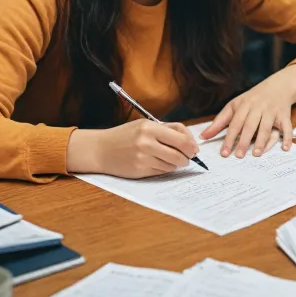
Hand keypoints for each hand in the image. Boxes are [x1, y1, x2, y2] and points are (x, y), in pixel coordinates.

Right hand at [66, 120, 198, 178]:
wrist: (101, 149)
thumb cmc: (125, 135)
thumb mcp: (145, 125)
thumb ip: (167, 130)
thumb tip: (190, 142)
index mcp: (149, 128)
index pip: (181, 137)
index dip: (191, 145)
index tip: (194, 149)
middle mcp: (146, 143)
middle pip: (179, 154)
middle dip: (188, 157)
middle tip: (188, 157)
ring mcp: (143, 158)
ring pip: (172, 164)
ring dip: (176, 163)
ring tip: (169, 158)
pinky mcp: (140, 171)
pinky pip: (162, 172)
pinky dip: (165, 168)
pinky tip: (158, 163)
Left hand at [200, 73, 295, 158]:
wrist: (278, 86)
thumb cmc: (252, 99)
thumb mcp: (235, 106)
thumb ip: (219, 122)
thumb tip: (203, 136)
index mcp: (244, 105)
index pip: (235, 123)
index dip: (229, 138)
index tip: (224, 153)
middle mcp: (258, 107)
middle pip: (250, 125)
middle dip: (244, 141)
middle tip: (239, 156)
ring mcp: (272, 111)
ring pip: (267, 127)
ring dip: (262, 141)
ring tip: (256, 154)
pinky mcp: (285, 116)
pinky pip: (287, 127)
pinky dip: (287, 138)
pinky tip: (285, 148)